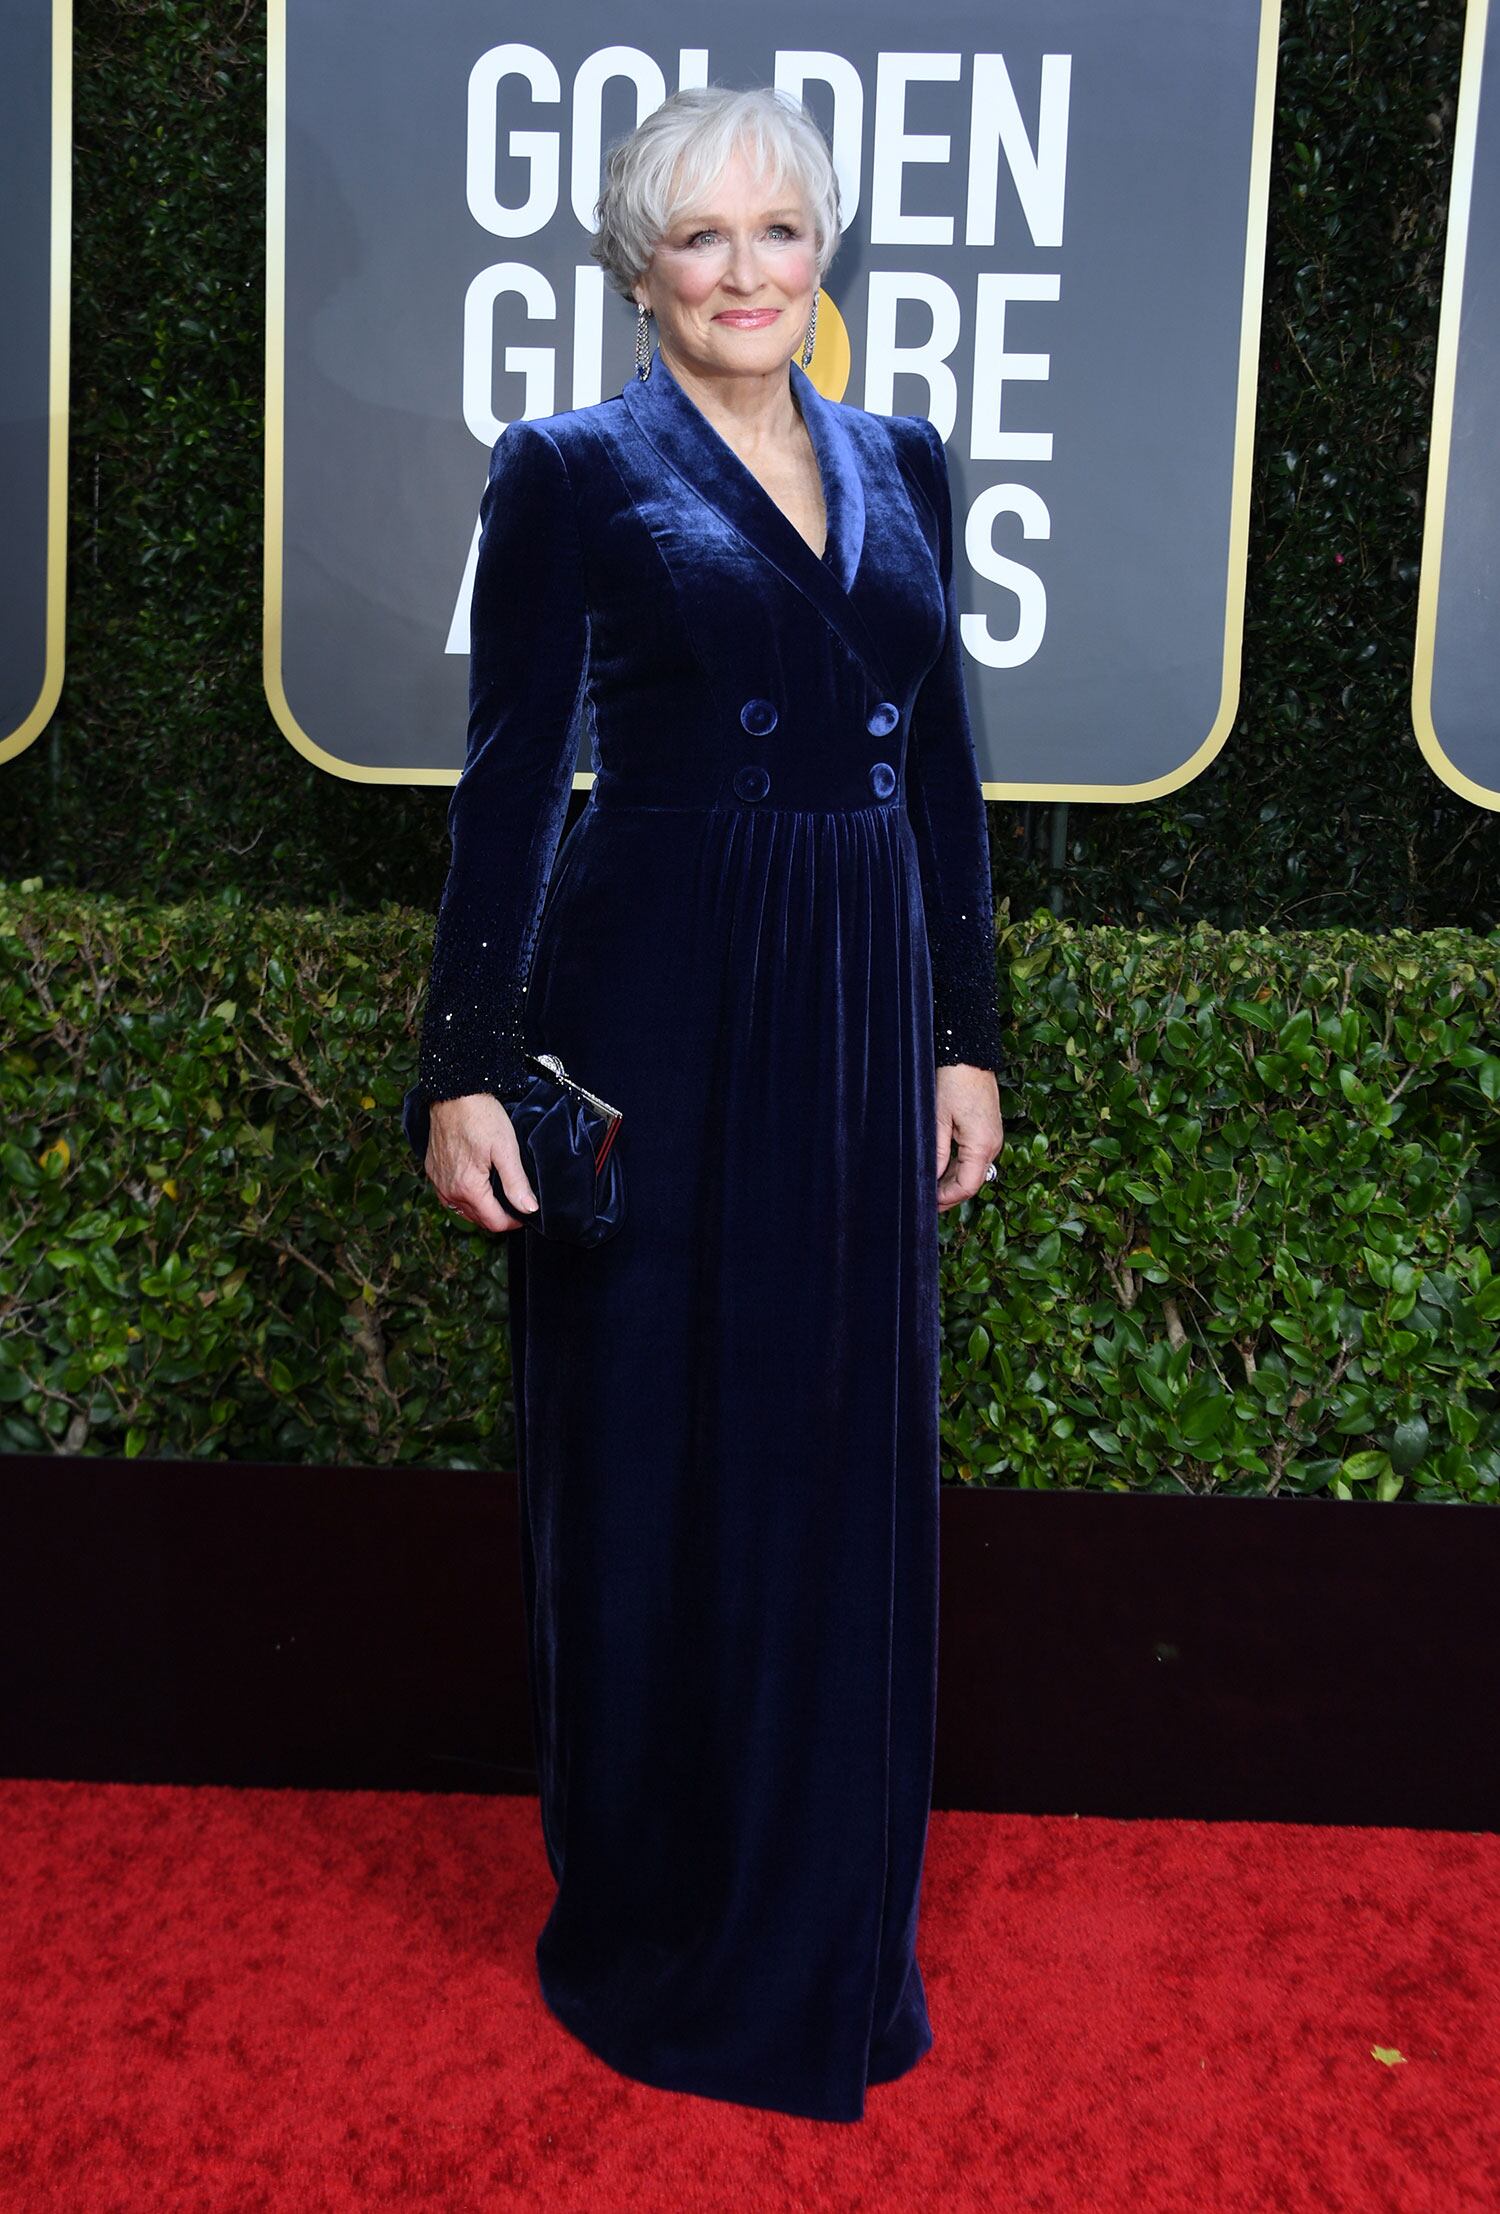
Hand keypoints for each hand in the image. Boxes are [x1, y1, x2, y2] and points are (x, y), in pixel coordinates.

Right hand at [426, 1093, 538, 1233]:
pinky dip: (465, 1198)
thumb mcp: (506, 1149)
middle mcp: (449, 1190)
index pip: (493, 1222)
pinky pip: (450, 1196)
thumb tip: (528, 1209)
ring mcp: (438, 1182)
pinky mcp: (433, 1172)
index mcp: (468, 1188)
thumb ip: (516, 1183)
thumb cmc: (480, 1117)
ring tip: (499, 1198)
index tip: (525, 1214)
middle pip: (478, 1219)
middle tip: (516, 1206)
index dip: (513, 1222)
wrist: (454, 1093)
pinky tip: (477, 1188)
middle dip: (498, 1217)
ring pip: (462, 1210)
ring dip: (482, 1209)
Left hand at [935, 1064, 1002, 1212]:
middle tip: (925, 1200)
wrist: (970, 1055)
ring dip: (953, 1181)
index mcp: (982, 1145)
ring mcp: (992, 1138)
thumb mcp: (938, 1120)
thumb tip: (930, 1179)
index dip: (947, 1199)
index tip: (927, 1203)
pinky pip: (975, 1157)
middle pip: (972, 1181)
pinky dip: (959, 1167)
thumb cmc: (954, 1081)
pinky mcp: (988, 1131)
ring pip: (973, 1171)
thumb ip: (936, 1153)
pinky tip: (941, 1169)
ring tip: (929, 1187)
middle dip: (949, 1194)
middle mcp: (992, 1145)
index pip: (967, 1186)